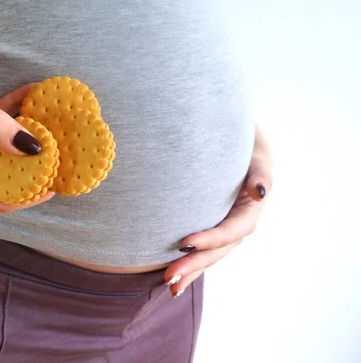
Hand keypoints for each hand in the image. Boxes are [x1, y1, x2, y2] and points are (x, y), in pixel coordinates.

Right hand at [0, 53, 52, 212]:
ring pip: (3, 156)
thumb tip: (31, 146)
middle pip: (4, 181)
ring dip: (26, 141)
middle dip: (32, 169)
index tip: (54, 182)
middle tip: (61, 153)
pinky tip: (31, 96)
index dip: (28, 196)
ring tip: (53, 127)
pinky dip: (12, 117)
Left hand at [165, 125, 272, 296]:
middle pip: (218, 250)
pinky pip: (202, 251)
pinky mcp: (211, 228)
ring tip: (170, 286)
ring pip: (209, 255)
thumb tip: (259, 191)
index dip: (212, 238)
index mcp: (250, 209)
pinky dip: (189, 264)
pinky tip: (171, 279)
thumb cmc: (246, 146)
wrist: (234, 143)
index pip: (232, 230)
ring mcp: (224, 229)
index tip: (185, 242)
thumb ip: (260, 172)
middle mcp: (238, 224)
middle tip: (170, 276)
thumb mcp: (256, 154)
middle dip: (195, 264)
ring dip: (190, 271)